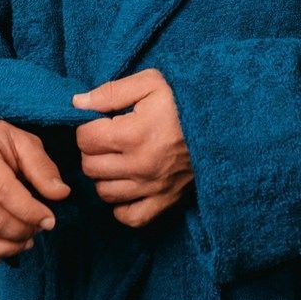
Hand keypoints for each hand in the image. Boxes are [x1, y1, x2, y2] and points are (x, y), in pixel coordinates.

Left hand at [72, 67, 193, 227]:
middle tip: (106, 138)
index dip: (86, 127)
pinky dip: (121, 205)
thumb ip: (111, 91)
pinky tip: (126, 186)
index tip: (99, 121)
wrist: (223, 123)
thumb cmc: (184, 100)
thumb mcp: (150, 82)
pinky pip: (130, 217)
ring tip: (116, 159)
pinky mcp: (166, 201)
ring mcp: (153, 187)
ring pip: (104, 192)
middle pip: (90, 167)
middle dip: (92, 151)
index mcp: (134, 133)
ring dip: (103, 176)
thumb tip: (77, 103)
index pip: (85, 139)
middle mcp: (141, 165)